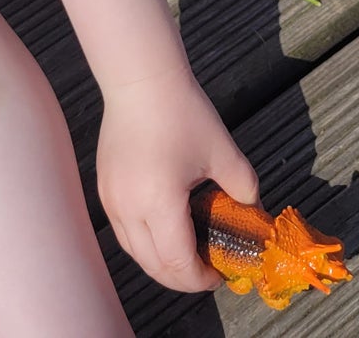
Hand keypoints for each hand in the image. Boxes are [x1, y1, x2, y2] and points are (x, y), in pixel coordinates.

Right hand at [97, 62, 259, 294]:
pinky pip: (123, 231)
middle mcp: (128, 209)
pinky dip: (144, 242)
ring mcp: (111, 200)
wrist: (141, 79)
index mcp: (158, 204)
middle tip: (206, 270)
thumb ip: (244, 187)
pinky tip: (164, 230)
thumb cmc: (181, 110)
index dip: (200, 279)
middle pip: (153, 266)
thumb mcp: (222, 151)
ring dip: (161, 262)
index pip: (177, 264)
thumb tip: (254, 211)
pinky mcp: (104, 188)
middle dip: (182, 278)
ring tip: (187, 254)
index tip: (219, 274)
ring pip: (135, 252)